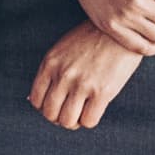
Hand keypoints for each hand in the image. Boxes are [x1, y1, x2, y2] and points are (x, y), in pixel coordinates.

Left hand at [31, 24, 146, 128]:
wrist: (120, 31)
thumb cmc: (91, 40)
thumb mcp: (62, 50)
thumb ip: (50, 71)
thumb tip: (35, 100)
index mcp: (50, 64)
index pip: (36, 100)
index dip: (45, 108)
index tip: (56, 106)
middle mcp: (63, 75)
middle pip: (50, 114)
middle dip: (58, 118)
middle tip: (69, 113)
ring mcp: (82, 84)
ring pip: (67, 121)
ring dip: (74, 122)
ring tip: (81, 114)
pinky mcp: (102, 92)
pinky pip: (89, 121)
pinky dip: (89, 121)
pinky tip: (94, 110)